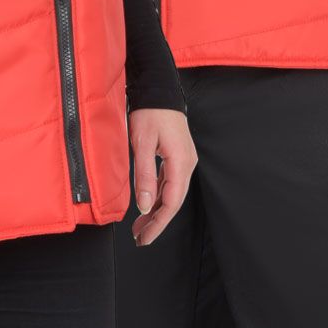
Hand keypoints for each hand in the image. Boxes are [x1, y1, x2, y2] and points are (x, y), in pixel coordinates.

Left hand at [129, 106, 197, 245]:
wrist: (159, 89)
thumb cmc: (150, 112)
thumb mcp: (142, 144)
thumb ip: (144, 176)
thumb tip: (144, 207)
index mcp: (181, 163)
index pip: (171, 202)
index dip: (157, 223)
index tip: (144, 237)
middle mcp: (187, 164)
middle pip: (173, 202)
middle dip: (156, 222)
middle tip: (140, 238)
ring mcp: (184, 161)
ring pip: (171, 194)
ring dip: (156, 211)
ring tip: (140, 227)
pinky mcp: (177, 157)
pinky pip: (169, 183)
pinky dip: (157, 197)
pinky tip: (147, 205)